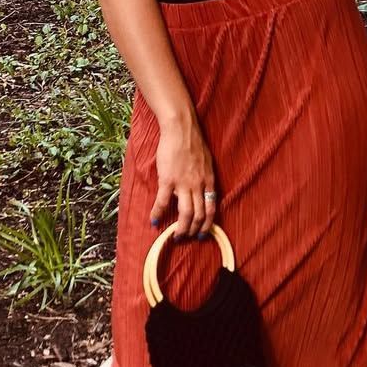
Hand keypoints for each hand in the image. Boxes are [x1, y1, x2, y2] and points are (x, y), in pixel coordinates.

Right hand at [150, 113, 217, 238]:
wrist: (181, 129)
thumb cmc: (193, 142)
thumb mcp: (206, 163)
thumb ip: (204, 178)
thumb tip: (201, 190)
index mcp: (209, 181)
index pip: (212, 209)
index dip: (207, 224)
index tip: (202, 233)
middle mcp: (199, 185)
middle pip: (199, 215)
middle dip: (194, 230)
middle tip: (186, 237)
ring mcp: (183, 184)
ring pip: (185, 213)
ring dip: (181, 228)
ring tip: (175, 236)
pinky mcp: (168, 180)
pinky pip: (163, 202)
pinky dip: (158, 213)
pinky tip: (154, 221)